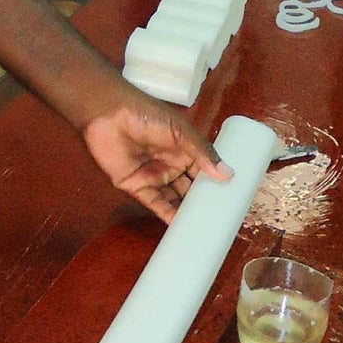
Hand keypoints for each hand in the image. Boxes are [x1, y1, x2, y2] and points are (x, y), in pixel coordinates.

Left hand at [81, 88, 231, 222]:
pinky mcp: (136, 186)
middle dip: (203, 202)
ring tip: (205, 228)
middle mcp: (170, 165)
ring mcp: (154, 176)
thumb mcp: (180, 130)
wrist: (109, 114)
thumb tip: (227, 174)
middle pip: (190, 188)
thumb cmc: (146, 114)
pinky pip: (155, 204)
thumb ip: (202, 152)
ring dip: (187, 212)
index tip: (232, 199)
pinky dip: (167, 215)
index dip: (215, 183)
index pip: (204, 171)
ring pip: (174, 199)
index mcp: (183, 149)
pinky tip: (181, 227)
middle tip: (222, 220)